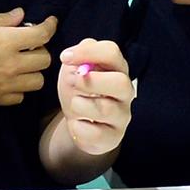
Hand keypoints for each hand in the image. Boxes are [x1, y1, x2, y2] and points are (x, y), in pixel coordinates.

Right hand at [0, 9, 55, 107]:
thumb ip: (1, 20)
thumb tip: (21, 15)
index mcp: (6, 42)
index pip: (42, 35)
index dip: (50, 26)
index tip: (50, 22)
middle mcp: (11, 65)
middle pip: (45, 59)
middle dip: (40, 49)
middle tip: (28, 45)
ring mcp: (6, 85)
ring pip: (37, 81)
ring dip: (33, 71)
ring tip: (20, 64)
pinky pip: (21, 96)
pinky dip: (19, 88)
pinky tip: (8, 80)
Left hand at [56, 39, 132, 155]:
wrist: (81, 124)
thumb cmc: (80, 91)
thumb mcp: (75, 69)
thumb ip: (78, 56)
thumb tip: (72, 56)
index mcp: (117, 68)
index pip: (111, 52)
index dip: (87, 53)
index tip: (64, 58)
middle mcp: (125, 91)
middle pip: (120, 82)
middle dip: (91, 81)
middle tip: (74, 82)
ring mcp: (122, 115)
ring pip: (105, 109)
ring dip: (80, 104)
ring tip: (75, 104)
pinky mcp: (113, 137)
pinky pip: (96, 133)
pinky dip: (79, 127)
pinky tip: (77, 123)